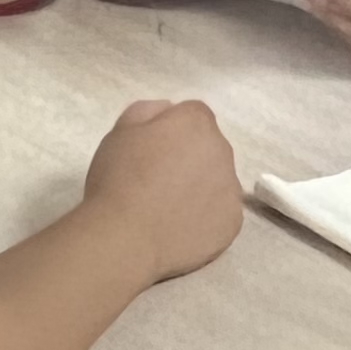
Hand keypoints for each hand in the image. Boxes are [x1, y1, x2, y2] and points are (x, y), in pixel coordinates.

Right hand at [86, 96, 242, 279]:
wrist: (126, 238)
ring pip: (217, 182)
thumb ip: (148, 111)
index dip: (169, 133)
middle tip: (156, 183)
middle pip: (208, 148)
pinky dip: (204, 220)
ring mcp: (231, 189)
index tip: (149, 153)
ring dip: (199, 189)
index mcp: (196, 123)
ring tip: (166, 212)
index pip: (191, 116)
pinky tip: (178, 230)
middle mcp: (223, 150)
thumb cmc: (118, 180)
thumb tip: (168, 112)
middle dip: (188, 159)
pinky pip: (220, 215)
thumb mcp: (120, 131)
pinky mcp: (232, 223)